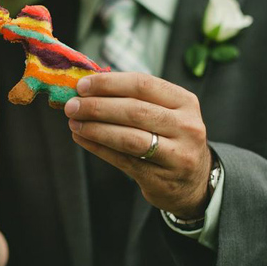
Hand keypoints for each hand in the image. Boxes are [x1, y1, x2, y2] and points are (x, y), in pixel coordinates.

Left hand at [64, 72, 212, 218]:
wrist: (195, 182)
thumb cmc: (170, 137)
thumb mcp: (164, 112)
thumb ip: (133, 98)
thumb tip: (87, 86)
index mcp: (184, 101)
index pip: (142, 84)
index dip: (108, 83)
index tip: (82, 85)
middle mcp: (186, 126)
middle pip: (134, 110)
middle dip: (97, 106)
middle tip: (72, 106)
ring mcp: (178, 154)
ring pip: (129, 138)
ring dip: (95, 129)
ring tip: (74, 123)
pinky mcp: (162, 178)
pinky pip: (123, 160)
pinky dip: (98, 148)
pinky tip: (82, 139)